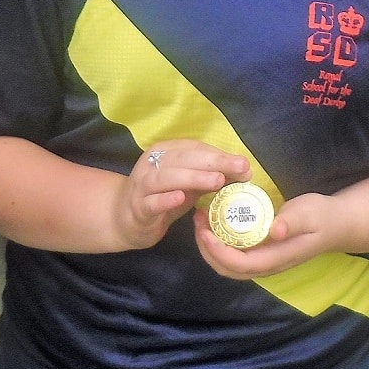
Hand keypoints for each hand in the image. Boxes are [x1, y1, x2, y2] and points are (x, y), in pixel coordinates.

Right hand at [114, 140, 249, 250]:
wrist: (125, 219)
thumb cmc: (162, 196)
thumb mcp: (187, 183)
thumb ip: (209, 175)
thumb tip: (243, 170)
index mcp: (165, 152)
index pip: (194, 149)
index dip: (219, 155)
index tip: (243, 164)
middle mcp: (152, 164)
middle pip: (183, 159)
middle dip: (213, 162)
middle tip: (239, 168)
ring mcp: (142, 186)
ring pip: (166, 177)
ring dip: (193, 177)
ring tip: (217, 181)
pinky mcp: (138, 208)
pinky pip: (151, 202)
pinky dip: (166, 199)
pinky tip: (181, 198)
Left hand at [195, 191, 339, 279]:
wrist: (336, 224)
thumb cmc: (322, 216)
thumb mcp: (309, 213)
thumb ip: (292, 222)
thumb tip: (275, 231)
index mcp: (276, 258)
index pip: (240, 264)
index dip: (218, 251)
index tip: (205, 230)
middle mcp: (266, 266)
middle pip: (227, 269)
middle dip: (207, 249)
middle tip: (198, 221)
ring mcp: (263, 262)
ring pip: (227, 265)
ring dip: (209, 247)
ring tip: (201, 221)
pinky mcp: (260, 253)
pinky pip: (233, 255)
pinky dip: (218, 243)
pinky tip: (214, 223)